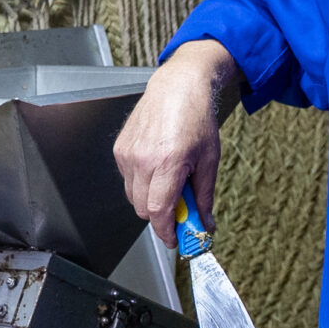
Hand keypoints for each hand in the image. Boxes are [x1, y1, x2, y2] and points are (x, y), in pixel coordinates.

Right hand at [113, 40, 242, 223]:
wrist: (178, 87)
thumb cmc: (196, 118)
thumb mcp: (209, 160)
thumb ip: (204, 197)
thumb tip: (204, 224)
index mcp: (167, 162)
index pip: (158, 211)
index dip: (166, 231)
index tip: (175, 240)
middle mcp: (142, 159)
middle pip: (143, 209)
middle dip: (161, 217)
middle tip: (180, 212)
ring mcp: (127, 154)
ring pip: (134, 196)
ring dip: (151, 200)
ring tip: (171, 181)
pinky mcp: (119, 149)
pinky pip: (128, 180)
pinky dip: (142, 183)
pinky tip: (158, 167)